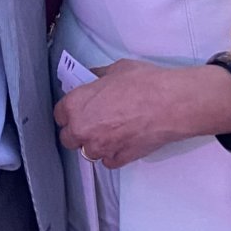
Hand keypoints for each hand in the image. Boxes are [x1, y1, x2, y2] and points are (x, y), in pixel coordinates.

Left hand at [55, 60, 230, 168]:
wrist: (171, 103)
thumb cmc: (145, 83)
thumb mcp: (117, 69)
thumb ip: (99, 77)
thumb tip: (95, 78)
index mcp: (76, 105)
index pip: (59, 115)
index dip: (69, 112)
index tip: (79, 110)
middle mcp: (83, 129)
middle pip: (68, 138)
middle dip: (78, 131)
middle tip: (94, 121)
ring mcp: (100, 147)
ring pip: (88, 152)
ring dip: (96, 144)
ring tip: (112, 132)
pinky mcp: (119, 159)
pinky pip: (109, 161)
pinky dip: (114, 154)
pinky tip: (124, 142)